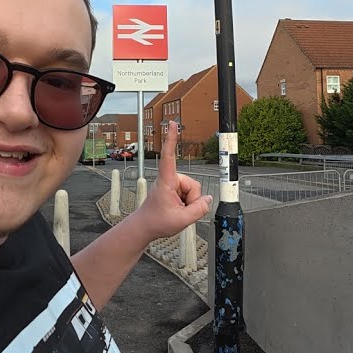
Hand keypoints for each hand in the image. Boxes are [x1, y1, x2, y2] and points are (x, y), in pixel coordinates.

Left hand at [123, 120, 212, 240]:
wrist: (145, 227)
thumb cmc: (156, 221)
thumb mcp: (181, 220)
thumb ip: (198, 209)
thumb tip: (207, 199)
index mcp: (166, 181)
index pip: (169, 156)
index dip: (171, 139)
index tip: (173, 124)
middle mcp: (169, 180)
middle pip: (193, 185)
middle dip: (191, 200)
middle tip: (179, 211)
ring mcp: (172, 185)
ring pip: (193, 190)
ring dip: (189, 202)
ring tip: (176, 211)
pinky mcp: (174, 189)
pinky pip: (189, 194)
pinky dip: (187, 203)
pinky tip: (178, 209)